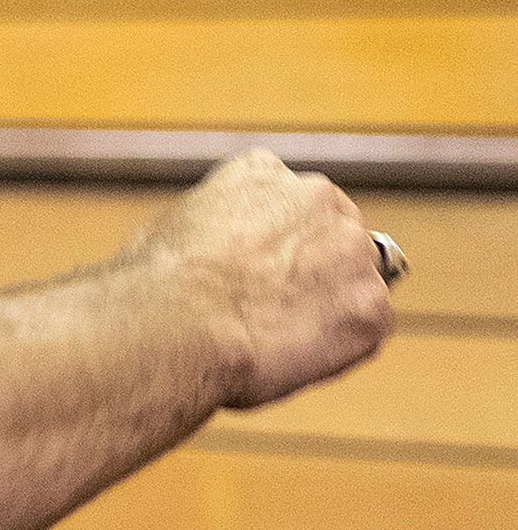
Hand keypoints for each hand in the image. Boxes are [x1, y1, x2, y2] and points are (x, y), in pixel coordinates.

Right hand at [135, 148, 395, 409]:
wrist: (178, 323)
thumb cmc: (157, 284)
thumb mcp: (173, 227)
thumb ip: (213, 228)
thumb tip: (212, 255)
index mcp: (262, 173)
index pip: (288, 202)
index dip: (274, 242)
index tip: (256, 269)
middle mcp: (318, 198)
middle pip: (333, 235)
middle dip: (314, 268)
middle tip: (276, 306)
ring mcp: (353, 252)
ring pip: (356, 283)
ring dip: (329, 307)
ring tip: (277, 337)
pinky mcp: (372, 307)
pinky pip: (365, 331)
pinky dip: (338, 348)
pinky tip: (292, 356)